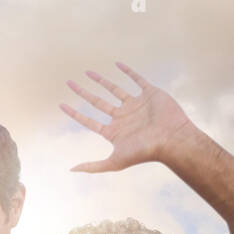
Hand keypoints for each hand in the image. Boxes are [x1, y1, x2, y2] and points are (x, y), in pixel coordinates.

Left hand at [61, 62, 197, 171]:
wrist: (172, 139)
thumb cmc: (144, 152)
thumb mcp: (114, 162)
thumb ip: (93, 166)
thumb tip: (71, 169)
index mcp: (113, 131)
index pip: (88, 121)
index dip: (74, 113)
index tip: (61, 105)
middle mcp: (122, 117)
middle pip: (97, 102)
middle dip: (83, 93)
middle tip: (69, 83)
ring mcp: (135, 105)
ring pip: (114, 89)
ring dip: (101, 81)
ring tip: (87, 72)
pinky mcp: (149, 94)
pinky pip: (137, 79)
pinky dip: (128, 72)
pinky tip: (117, 64)